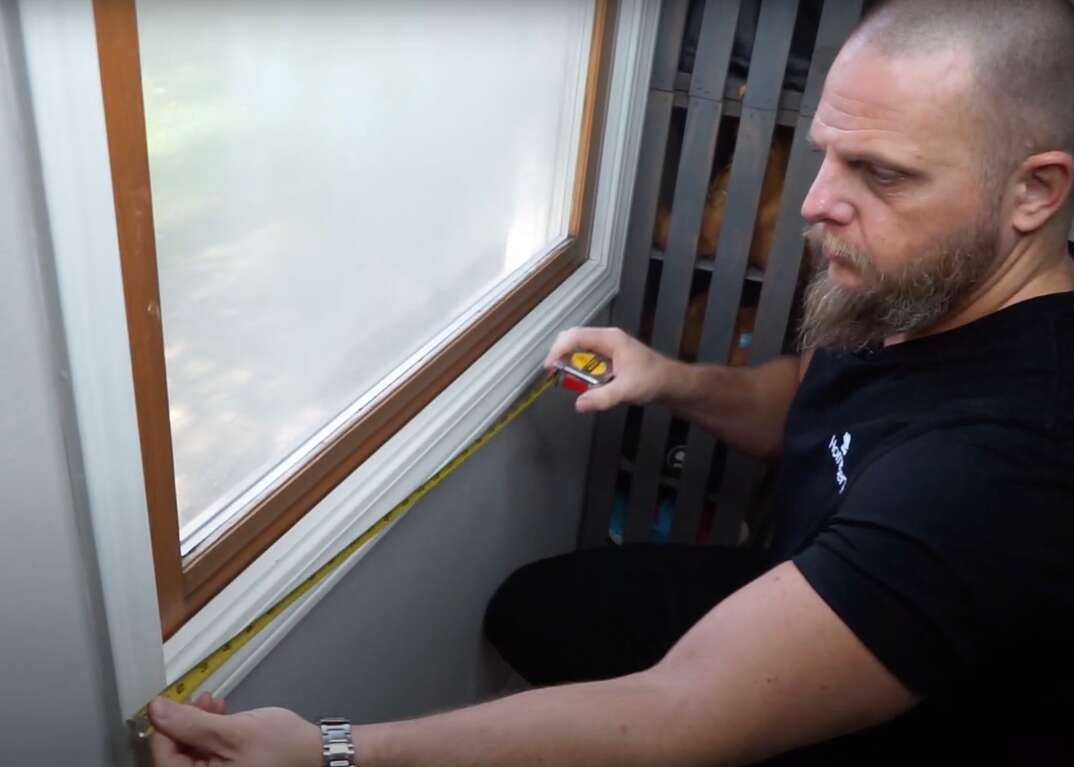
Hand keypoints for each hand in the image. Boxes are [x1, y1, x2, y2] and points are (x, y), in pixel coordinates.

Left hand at [148, 695, 320, 766]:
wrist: (315, 752)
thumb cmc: (281, 747)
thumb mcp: (232, 731)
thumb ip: (191, 723)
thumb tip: (157, 710)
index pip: (164, 759)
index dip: (164, 728)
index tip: (169, 704)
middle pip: (176, 756)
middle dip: (183, 724)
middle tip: (198, 700)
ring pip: (190, 752)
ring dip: (196, 725)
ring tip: (212, 703)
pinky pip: (205, 754)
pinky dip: (208, 733)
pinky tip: (219, 716)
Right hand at [544, 327, 674, 412]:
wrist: (670, 382)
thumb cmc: (652, 380)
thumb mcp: (626, 391)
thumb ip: (602, 397)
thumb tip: (579, 404)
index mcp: (610, 339)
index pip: (575, 337)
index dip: (558, 351)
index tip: (549, 368)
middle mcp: (607, 339)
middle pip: (573, 338)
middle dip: (560, 354)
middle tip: (553, 373)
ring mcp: (608, 346)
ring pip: (578, 346)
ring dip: (568, 360)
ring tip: (564, 377)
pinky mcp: (609, 355)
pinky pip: (586, 356)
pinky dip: (578, 366)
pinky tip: (581, 380)